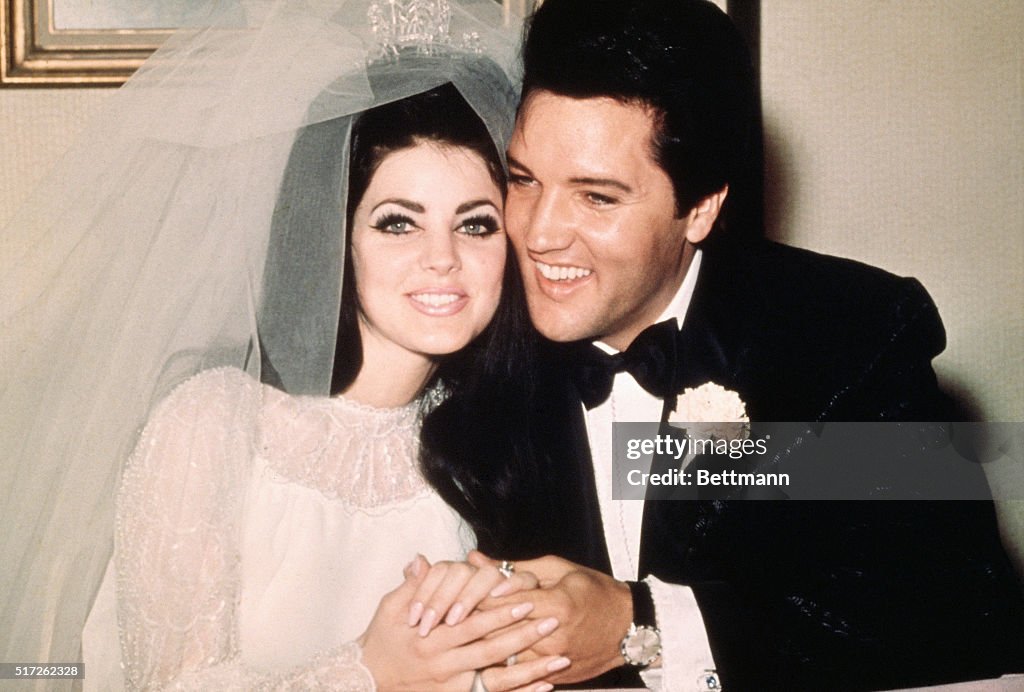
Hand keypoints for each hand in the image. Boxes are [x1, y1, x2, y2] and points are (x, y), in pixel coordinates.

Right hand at [359, 560, 569, 691]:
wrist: (369, 680)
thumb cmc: (382, 640)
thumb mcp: (389, 609)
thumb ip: (411, 586)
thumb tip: (422, 561)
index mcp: (432, 638)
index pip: (472, 623)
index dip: (499, 612)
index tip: (526, 599)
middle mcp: (446, 665)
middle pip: (491, 650)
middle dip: (523, 636)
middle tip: (552, 622)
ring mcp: (454, 686)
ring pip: (499, 679)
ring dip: (531, 669)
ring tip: (561, 658)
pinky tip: (546, 686)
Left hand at [471, 553, 631, 683]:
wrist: (629, 628)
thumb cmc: (595, 591)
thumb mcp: (557, 569)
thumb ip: (514, 567)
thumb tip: (477, 559)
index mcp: (555, 605)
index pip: (502, 602)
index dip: (473, 597)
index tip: (455, 592)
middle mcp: (553, 636)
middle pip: (498, 632)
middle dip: (470, 624)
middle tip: (445, 617)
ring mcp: (554, 659)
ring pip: (504, 657)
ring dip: (480, 646)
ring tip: (457, 637)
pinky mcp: (555, 674)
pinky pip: (519, 673)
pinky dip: (499, 664)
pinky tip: (481, 656)